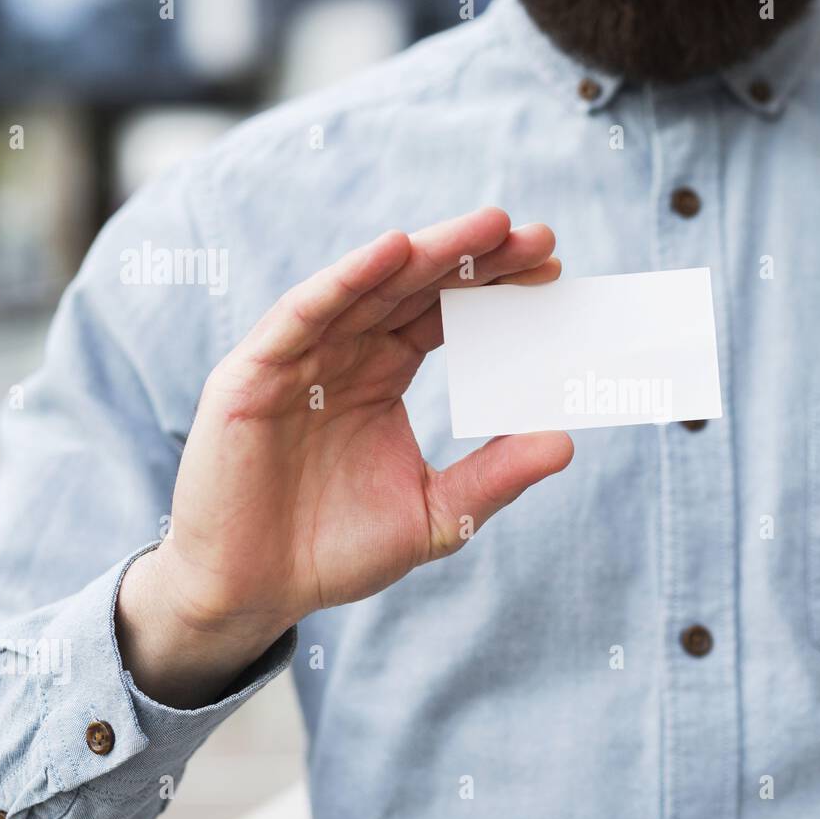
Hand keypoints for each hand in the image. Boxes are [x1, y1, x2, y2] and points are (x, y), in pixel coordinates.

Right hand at [117, 208, 572, 706]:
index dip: (495, 289)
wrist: (253, 591)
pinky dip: (348, 278)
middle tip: (539, 235)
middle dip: (477, 258)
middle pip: (417, 288)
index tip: (555, 269)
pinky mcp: (255, 372)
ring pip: (371, 287)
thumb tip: (566, 441)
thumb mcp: (436, 514)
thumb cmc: (335, 551)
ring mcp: (300, 357)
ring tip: (491, 227)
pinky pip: (305, 313)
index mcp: (383, 374)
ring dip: (429, 252)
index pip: (445, 315)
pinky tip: (395, 249)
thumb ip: (494, 477)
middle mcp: (344, 353)